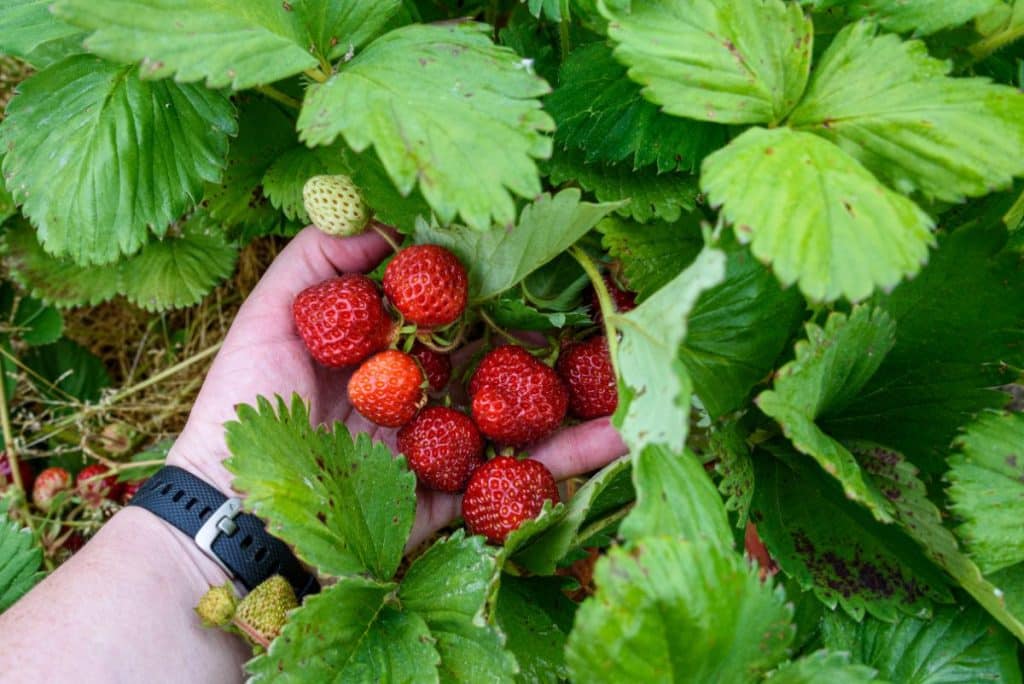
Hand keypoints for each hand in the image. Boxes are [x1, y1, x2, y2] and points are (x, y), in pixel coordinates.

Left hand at [168, 226, 627, 547]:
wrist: (230, 512)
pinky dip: (571, 463)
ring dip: (587, 399)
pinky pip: (517, 483)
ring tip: (643, 373)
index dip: (507, 284)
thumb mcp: (270, 316)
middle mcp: (425, 396)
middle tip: (624, 311)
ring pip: (525, 419)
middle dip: (563, 339)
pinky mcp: (452, 504)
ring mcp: (443, 450)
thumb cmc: (245, 406)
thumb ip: (319, 258)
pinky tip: (623, 437)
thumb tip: (382, 212)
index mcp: (392, 352)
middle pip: (504, 362)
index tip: (557, 252)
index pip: (461, 311)